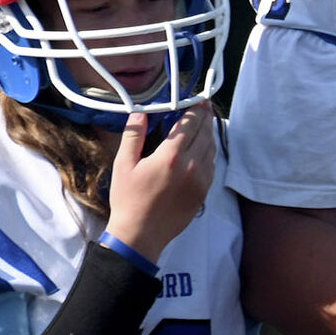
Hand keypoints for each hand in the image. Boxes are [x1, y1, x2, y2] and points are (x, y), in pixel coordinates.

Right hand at [105, 108, 214, 259]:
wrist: (141, 235)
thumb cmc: (128, 199)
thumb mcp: (123, 164)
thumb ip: (133, 135)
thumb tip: (140, 112)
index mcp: (171, 156)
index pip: (191, 123)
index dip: (196, 108)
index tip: (197, 99)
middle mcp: (191, 166)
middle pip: (205, 133)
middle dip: (205, 118)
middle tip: (204, 107)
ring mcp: (201, 181)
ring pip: (211, 150)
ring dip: (208, 134)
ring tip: (203, 125)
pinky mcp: (204, 193)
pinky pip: (212, 166)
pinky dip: (209, 153)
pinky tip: (202, 150)